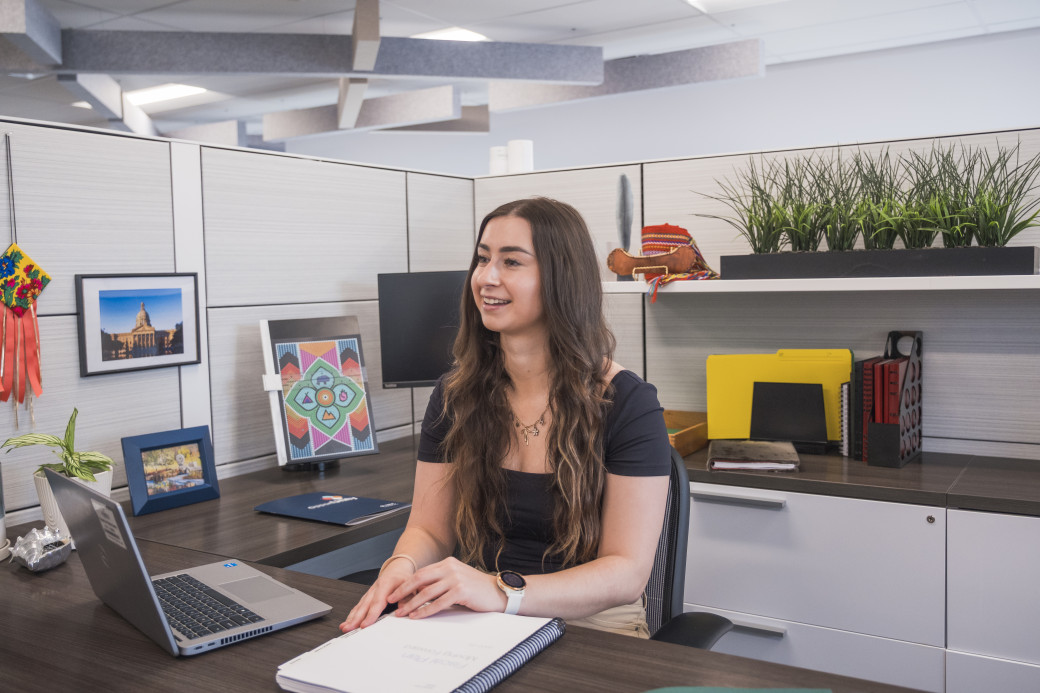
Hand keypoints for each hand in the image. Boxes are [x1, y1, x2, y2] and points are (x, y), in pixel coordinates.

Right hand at [340, 559, 413, 631]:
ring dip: (351, 617)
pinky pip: (359, 606)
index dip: (371, 615)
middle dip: (355, 618)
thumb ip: (407, 598)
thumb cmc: (403, 578)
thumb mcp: (410, 585)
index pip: (377, 602)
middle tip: (348, 628)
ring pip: (359, 606)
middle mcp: (375, 589)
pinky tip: (348, 622)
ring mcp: (370, 593)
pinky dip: (352, 614)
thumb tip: (403, 610)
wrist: (397, 569)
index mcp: (385, 585)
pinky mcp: (367, 597)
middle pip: (364, 606)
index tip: (365, 625)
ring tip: (345, 627)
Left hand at [388, 557, 506, 619]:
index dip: (406, 583)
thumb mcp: (457, 579)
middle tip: (391, 600)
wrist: (498, 592)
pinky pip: (438, 603)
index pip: (421, 572)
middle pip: (420, 579)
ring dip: (412, 604)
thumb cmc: (477, 588)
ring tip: (402, 613)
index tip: (395, 592)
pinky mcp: (461, 591)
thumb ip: (440, 582)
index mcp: (448, 562)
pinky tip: (417, 616)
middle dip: (403, 591)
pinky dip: (425, 610)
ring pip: (427, 592)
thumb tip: (419, 592)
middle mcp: (450, 567)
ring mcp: (456, 578)